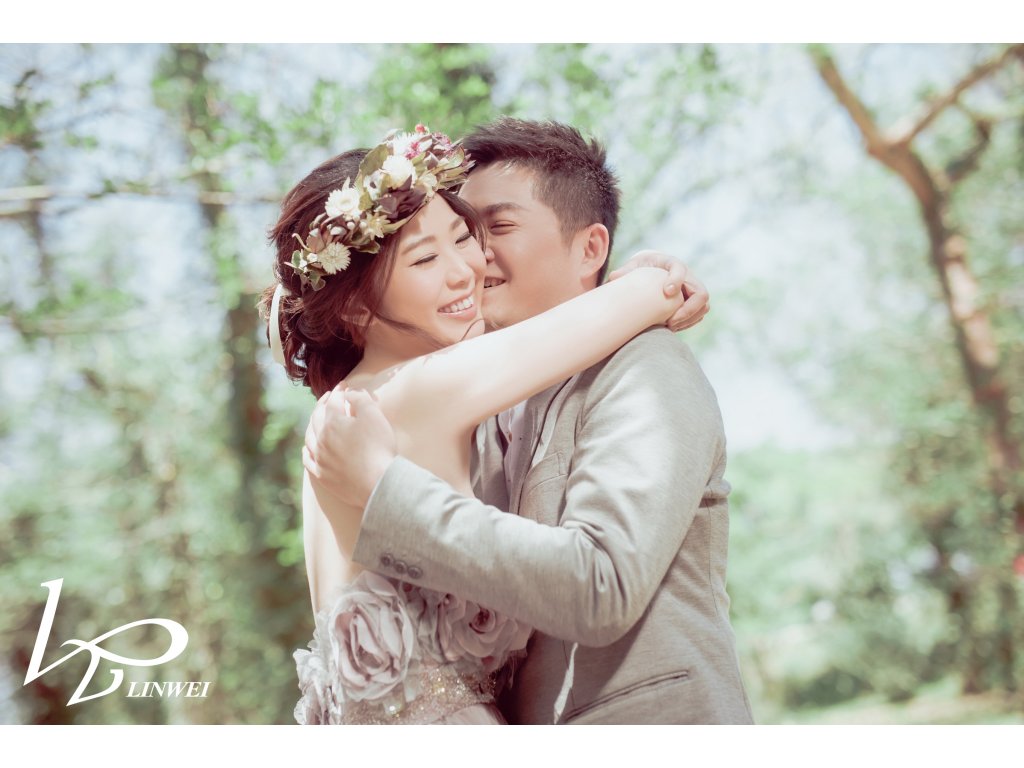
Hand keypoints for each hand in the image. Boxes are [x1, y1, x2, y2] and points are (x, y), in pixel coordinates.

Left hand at [303, 384, 397, 512]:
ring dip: (312, 424)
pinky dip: (306, 450)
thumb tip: (349, 392)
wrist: (377, 482)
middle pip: (317, 416)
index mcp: (333, 422)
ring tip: (317, 418)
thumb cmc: (378, 447)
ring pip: (309, 437)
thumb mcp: (374, 415)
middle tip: (329, 396)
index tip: (344, 385)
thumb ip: (360, 398)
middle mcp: (321, 438)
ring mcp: (319, 458)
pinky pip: (308, 460)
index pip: (334, 401)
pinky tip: (307, 448)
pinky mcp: (322, 475)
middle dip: (323, 403)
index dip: (339, 391)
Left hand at [608, 250, 709, 331]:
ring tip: (669, 326)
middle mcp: (688, 277)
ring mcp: (693, 290)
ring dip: (689, 319)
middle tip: (670, 321)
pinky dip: (688, 323)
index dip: (676, 280)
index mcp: (672, 264)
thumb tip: (614, 277)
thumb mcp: (633, 266)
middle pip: (701, 293)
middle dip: (688, 310)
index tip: (667, 292)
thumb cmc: (642, 267)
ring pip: (703, 307)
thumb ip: (625, 271)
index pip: (680, 269)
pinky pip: (698, 314)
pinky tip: (671, 327)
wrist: (653, 269)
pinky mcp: (693, 302)